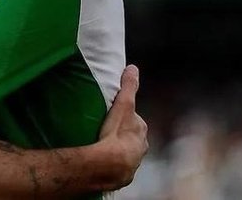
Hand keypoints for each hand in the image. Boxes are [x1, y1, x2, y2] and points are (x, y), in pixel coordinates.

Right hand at [97, 64, 148, 188]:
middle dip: (121, 133)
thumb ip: (129, 87)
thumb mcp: (124, 105)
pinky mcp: (123, 175)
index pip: (134, 120)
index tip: (112, 115)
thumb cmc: (117, 133)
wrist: (111, 165)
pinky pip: (117, 165)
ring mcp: (132, 162)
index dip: (124, 116)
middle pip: (131, 136)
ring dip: (116, 148)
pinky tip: (101, 161)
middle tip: (104, 129)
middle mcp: (140, 148)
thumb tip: (133, 67)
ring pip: (125, 151)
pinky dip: (111, 162)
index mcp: (141, 132)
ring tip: (100, 145)